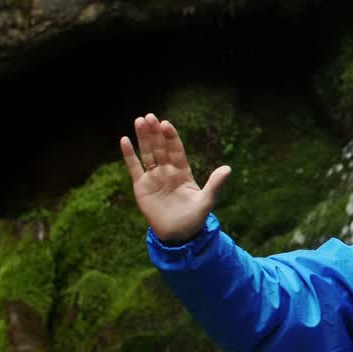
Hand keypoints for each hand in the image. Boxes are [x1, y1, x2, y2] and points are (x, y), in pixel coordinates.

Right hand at [119, 113, 230, 242]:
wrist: (177, 235)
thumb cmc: (194, 218)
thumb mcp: (206, 201)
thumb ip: (215, 185)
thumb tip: (228, 168)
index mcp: (183, 172)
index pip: (176, 150)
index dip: (171, 137)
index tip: (166, 124)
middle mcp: (167, 171)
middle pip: (160, 148)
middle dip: (155, 132)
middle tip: (150, 116)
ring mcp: (154, 177)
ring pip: (147, 153)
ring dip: (143, 138)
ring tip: (139, 120)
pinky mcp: (141, 186)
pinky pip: (134, 168)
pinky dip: (129, 154)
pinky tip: (124, 139)